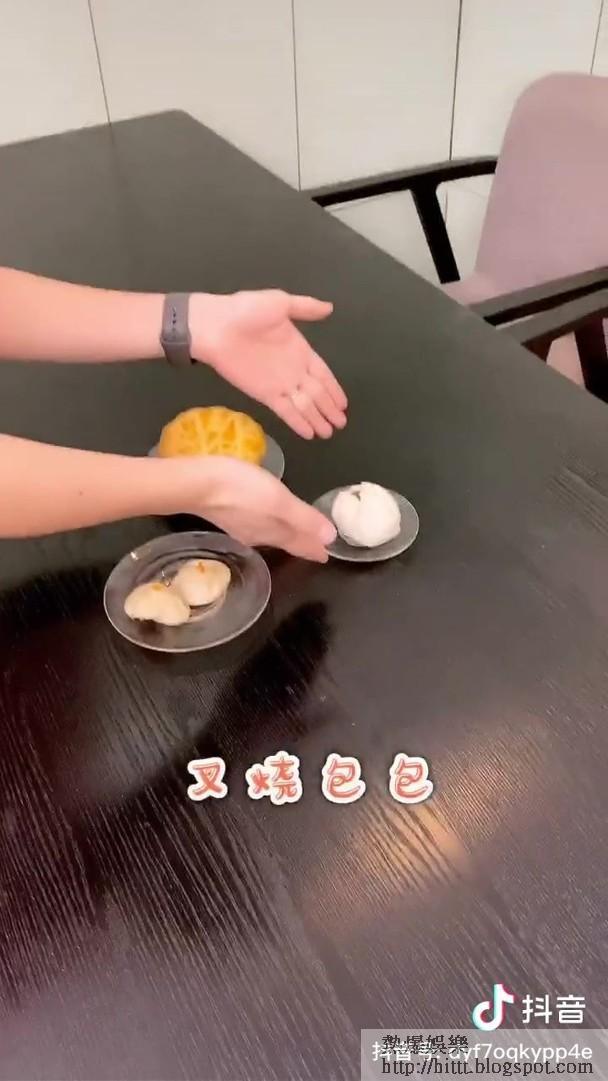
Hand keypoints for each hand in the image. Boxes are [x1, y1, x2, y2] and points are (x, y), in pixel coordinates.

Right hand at [179, 456, 336, 561]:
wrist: (195, 484)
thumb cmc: (240, 489)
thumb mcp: (279, 501)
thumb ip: (304, 519)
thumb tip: (331, 538)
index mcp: (272, 533)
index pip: (299, 545)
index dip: (314, 549)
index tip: (326, 557)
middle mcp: (257, 535)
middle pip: (285, 541)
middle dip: (301, 543)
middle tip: (315, 547)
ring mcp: (239, 526)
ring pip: (269, 534)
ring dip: (284, 534)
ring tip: (294, 533)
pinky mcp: (226, 515)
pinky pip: (255, 524)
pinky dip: (267, 523)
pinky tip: (262, 518)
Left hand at [190, 290, 347, 439]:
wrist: (215, 326)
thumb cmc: (245, 310)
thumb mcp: (280, 302)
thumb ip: (305, 308)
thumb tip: (330, 308)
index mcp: (300, 350)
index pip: (323, 374)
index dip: (334, 389)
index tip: (344, 404)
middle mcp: (293, 370)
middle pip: (317, 394)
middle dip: (329, 409)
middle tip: (340, 423)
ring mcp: (279, 384)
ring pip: (304, 406)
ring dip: (317, 419)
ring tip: (328, 434)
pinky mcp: (265, 395)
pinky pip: (286, 412)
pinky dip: (298, 423)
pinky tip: (309, 434)